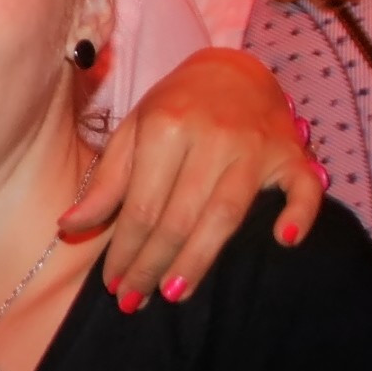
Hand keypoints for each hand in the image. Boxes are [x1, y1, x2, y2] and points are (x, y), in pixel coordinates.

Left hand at [61, 47, 322, 306]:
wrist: (234, 70)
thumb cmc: (174, 108)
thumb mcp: (132, 133)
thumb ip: (106, 182)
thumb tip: (68, 226)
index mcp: (165, 128)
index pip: (142, 205)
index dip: (125, 249)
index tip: (114, 283)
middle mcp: (211, 137)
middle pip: (179, 217)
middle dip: (153, 264)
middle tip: (135, 300)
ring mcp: (255, 146)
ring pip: (227, 214)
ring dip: (200, 260)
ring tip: (174, 293)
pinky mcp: (293, 153)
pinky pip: (303, 189)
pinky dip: (298, 214)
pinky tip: (283, 241)